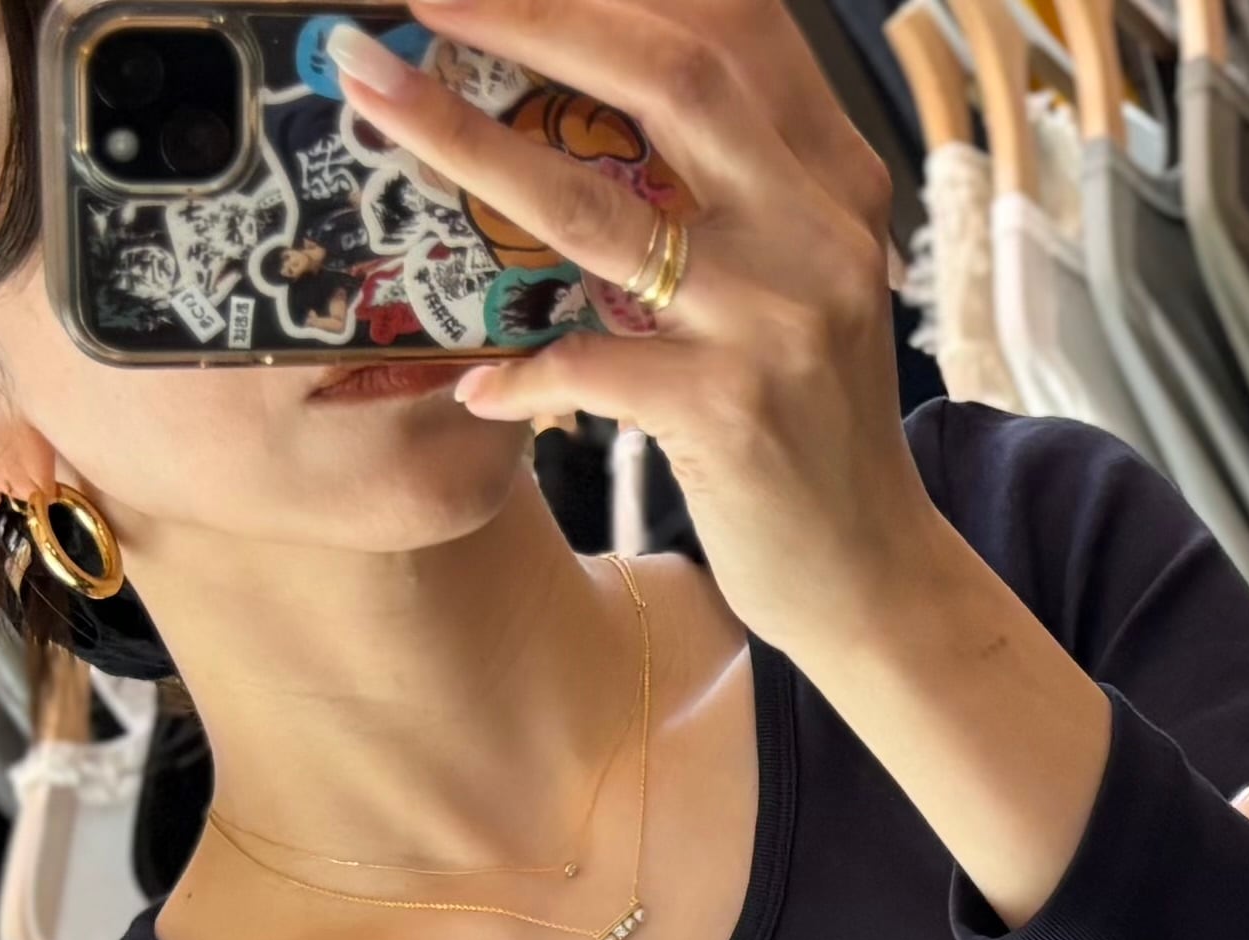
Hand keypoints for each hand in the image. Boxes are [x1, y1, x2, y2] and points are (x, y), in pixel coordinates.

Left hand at [332, 1, 907, 596]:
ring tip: (376, 99)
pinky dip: (519, 372)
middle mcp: (814, 232)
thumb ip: (730, 184)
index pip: (729, 27)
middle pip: (668, 73)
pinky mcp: (733, 413)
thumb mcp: (792, 275)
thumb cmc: (806, 421)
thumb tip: (592, 87)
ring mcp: (776, 322)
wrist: (872, 574)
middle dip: (533, 16)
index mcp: (830, 179)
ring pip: (598, 208)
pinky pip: (587, 366)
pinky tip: (474, 384)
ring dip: (466, 142)